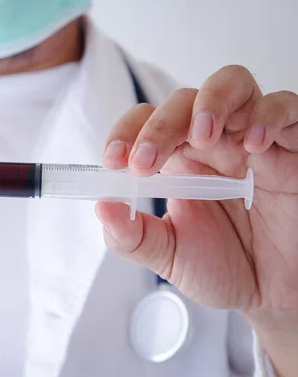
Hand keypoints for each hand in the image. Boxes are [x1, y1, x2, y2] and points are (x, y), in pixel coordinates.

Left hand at [96, 65, 297, 375]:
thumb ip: (132, 237)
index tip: (113, 160)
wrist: (274, 296)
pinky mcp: (293, 148)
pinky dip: (267, 116)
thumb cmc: (222, 268)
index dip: (127, 131)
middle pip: (183, 99)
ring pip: (232, 83)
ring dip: (211, 102)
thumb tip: (101, 207)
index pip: (145, 122)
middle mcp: (213, 142)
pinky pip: (287, 108)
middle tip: (146, 162)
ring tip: (203, 136)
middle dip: (160, 124)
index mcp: (177, 161)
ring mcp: (253, 139)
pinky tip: (253, 146)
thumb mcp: (169, 256)